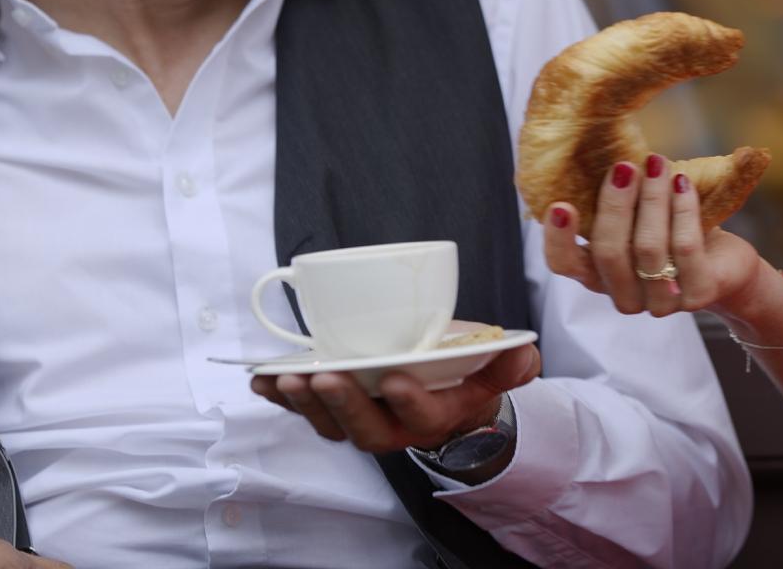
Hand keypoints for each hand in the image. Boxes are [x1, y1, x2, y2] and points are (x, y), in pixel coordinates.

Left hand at [251, 343, 539, 453]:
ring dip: (305, 403)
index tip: (395, 377)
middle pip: (365, 428)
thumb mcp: (493, 370)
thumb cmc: (462, 376)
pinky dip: (280, 397)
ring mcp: (359, 420)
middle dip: (344, 405)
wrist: (440, 394)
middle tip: (327, 376)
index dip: (408, 402)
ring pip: (329, 424)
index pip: (423, 415)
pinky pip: (304, 409)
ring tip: (286, 378)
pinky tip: (260, 379)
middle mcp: (393, 426)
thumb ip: (507, 363)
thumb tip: (522, 353)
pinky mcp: (333, 407)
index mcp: (434, 416)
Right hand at [542, 154, 761, 319]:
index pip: (565, 265)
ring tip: (658, 165)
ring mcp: (660, 301)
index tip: (560, 205)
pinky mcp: (697, 295)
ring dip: (653, 198)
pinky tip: (683, 184)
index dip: (559, 239)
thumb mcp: (638, 218)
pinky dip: (682, 209)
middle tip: (625, 167)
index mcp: (599, 275)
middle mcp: (625, 295)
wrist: (727, 263)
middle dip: (616, 204)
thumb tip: (608, 157)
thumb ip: (618, 202)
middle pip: (608, 252)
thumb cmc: (673, 233)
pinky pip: (684, 248)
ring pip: (647, 248)